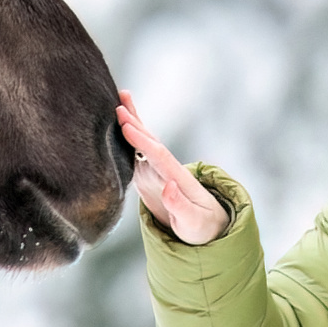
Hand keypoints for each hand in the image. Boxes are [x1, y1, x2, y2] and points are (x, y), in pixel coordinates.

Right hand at [116, 90, 228, 244]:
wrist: (208, 228)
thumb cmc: (201, 227)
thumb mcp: (192, 222)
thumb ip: (179, 205)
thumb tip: (168, 185)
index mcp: (178, 177)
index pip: (159, 155)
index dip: (142, 141)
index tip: (126, 126)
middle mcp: (167, 169)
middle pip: (151, 141)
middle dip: (136, 122)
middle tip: (119, 103)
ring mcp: (158, 170)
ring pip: (144, 142)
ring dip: (133, 121)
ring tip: (121, 98)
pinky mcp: (150, 175)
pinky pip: (137, 152)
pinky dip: (129, 135)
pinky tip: (119, 123)